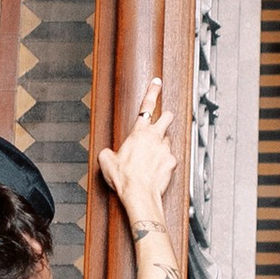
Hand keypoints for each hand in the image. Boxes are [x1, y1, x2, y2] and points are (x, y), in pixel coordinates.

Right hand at [98, 78, 175, 223]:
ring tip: (152, 158)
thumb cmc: (125, 179)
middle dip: (165, 117)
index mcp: (139, 133)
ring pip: (168, 140)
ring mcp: (166, 150)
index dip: (152, 92)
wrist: (139, 195)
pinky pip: (170, 159)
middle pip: (167, 117)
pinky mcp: (173, 162)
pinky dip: (165, 163)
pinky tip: (156, 171)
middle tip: (162, 121)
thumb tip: (108, 154)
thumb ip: (108, 152)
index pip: (146, 106)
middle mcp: (155, 138)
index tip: (156, 83)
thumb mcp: (106, 161)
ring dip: (162, 145)